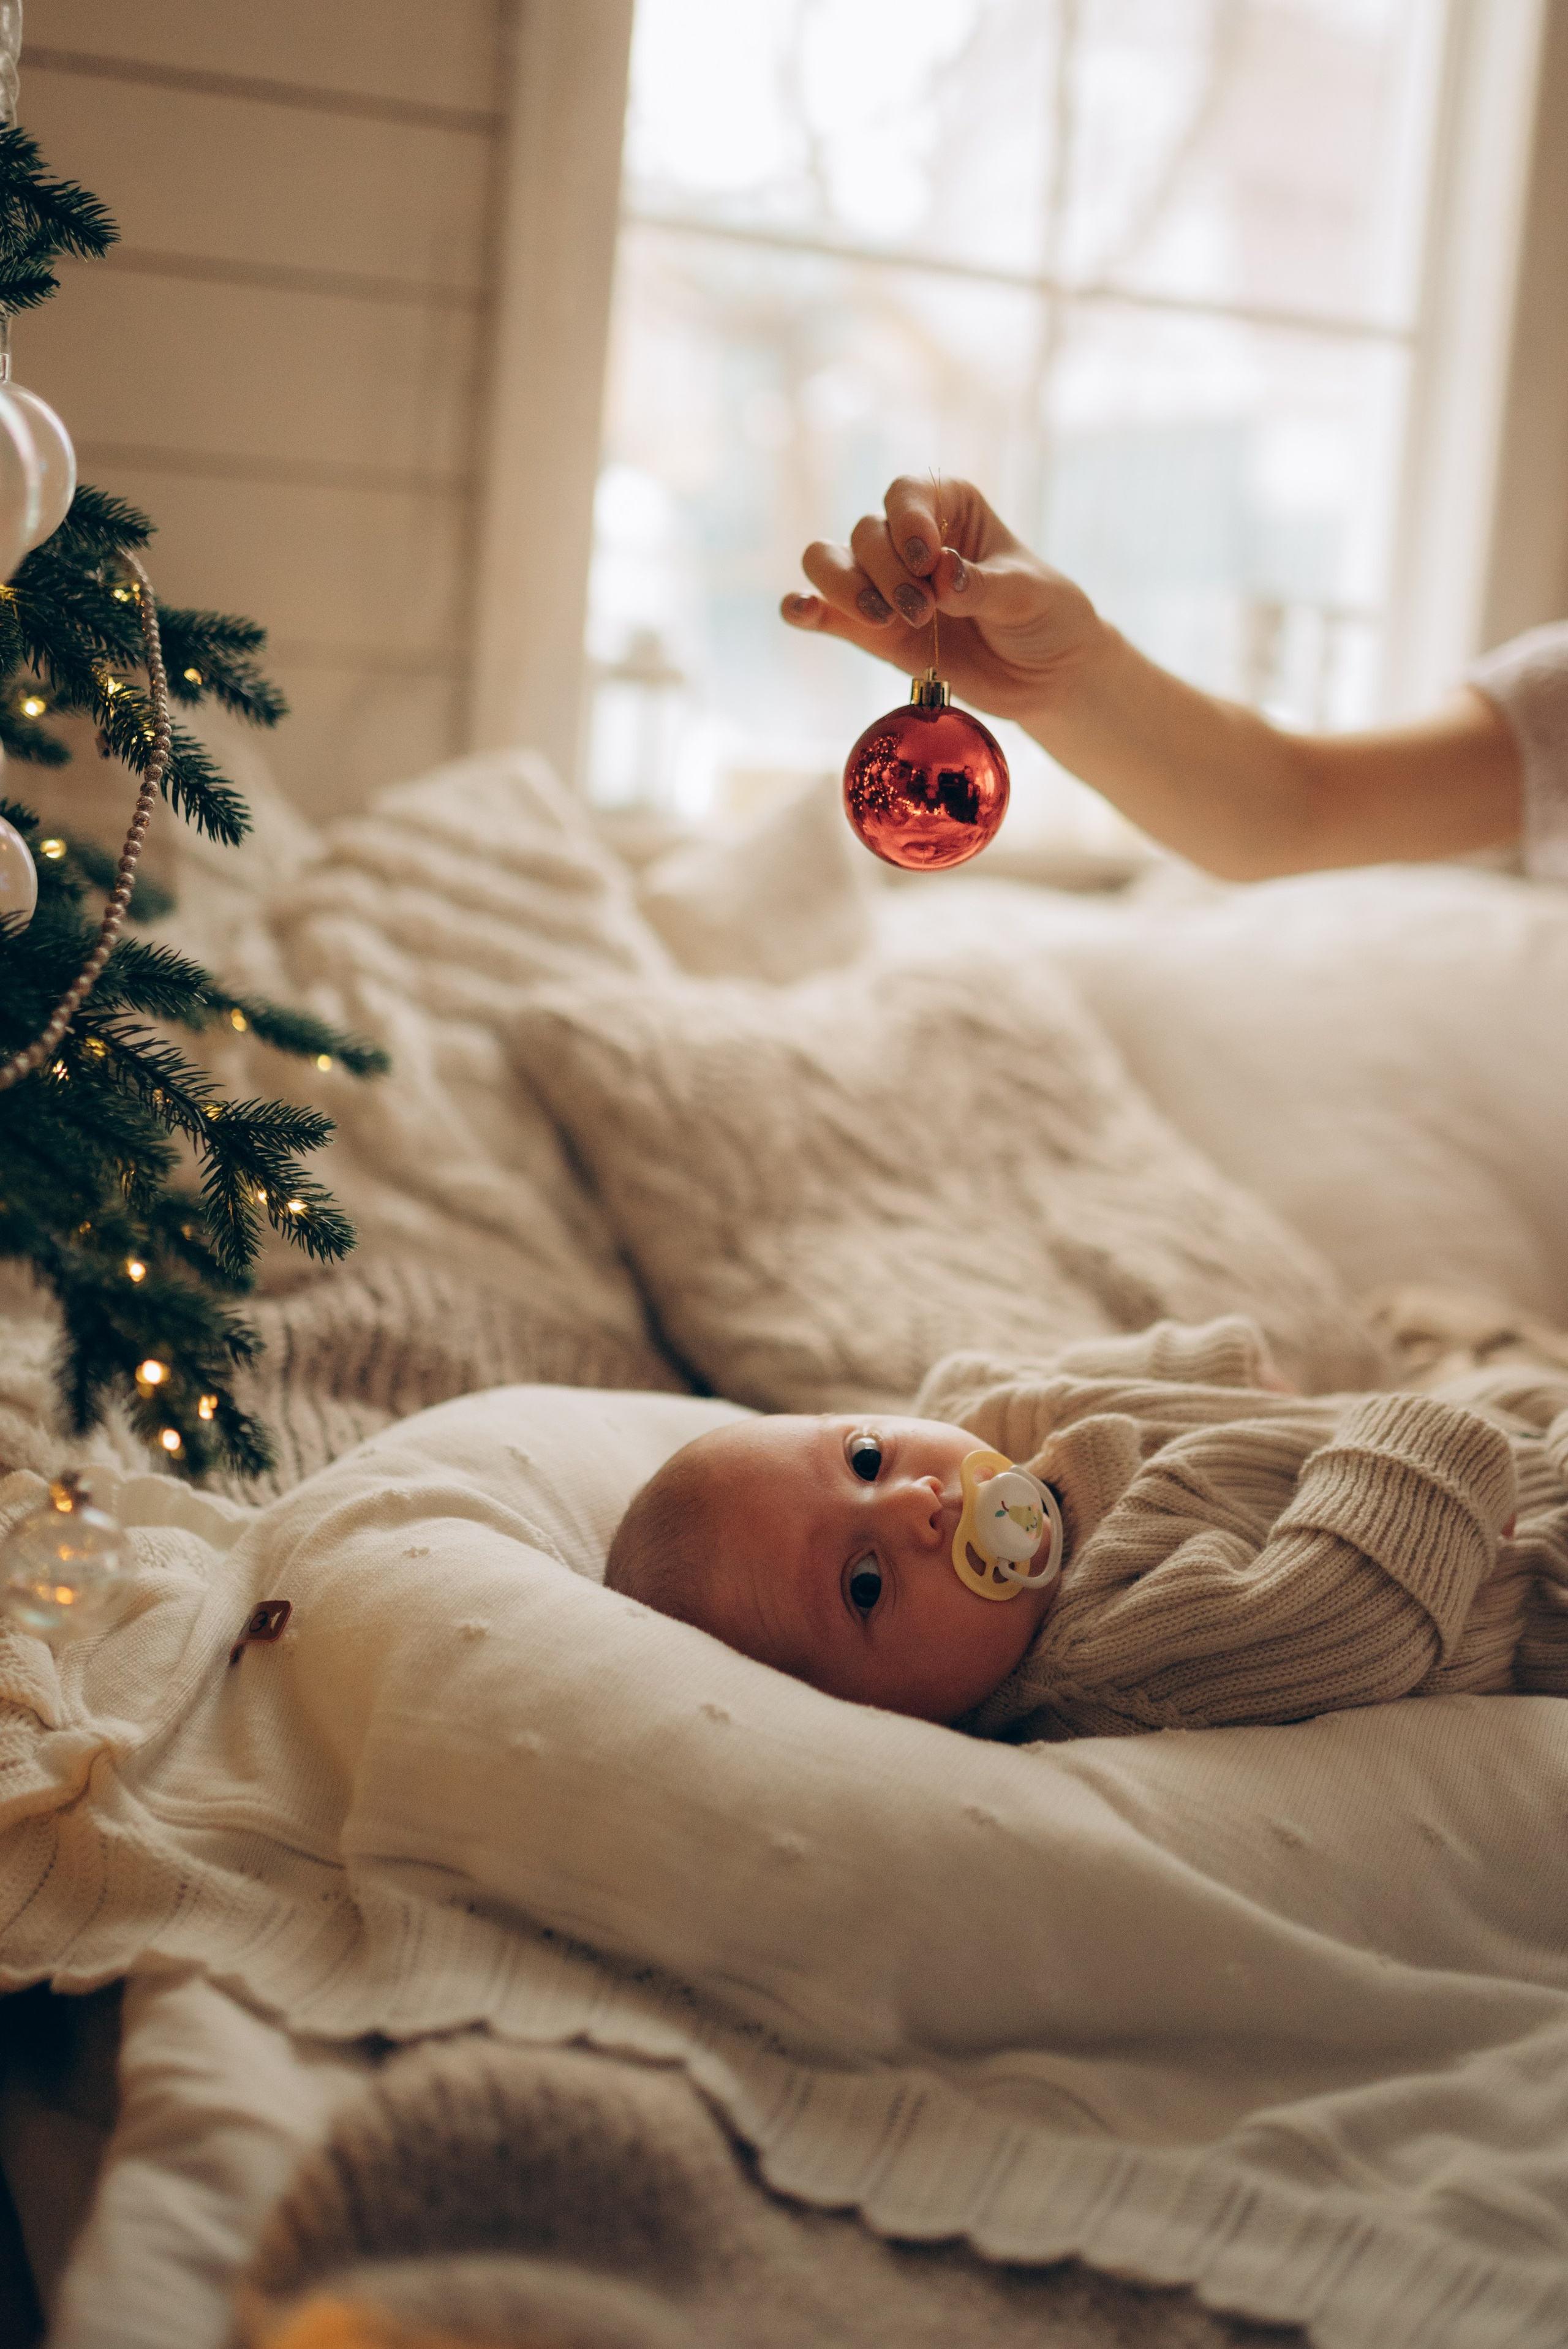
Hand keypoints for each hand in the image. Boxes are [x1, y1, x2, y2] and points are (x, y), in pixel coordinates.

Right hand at [781, 476, 1105, 724]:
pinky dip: (805, 609)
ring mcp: (885, 585)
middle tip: (923, 611)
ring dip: (846, 589)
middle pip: (866, 533)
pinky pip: (823, 612)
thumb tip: (941, 575)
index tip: (928, 558)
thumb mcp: (1027, 594)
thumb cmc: (1045, 616)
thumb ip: (982, 584)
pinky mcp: (871, 631)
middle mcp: (909, 539)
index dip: (907, 521)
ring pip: (831, 563)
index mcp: (949, 507)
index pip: (906, 493)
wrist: (1046, 676)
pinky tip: (802, 613)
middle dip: (887, 572)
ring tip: (884, 620)